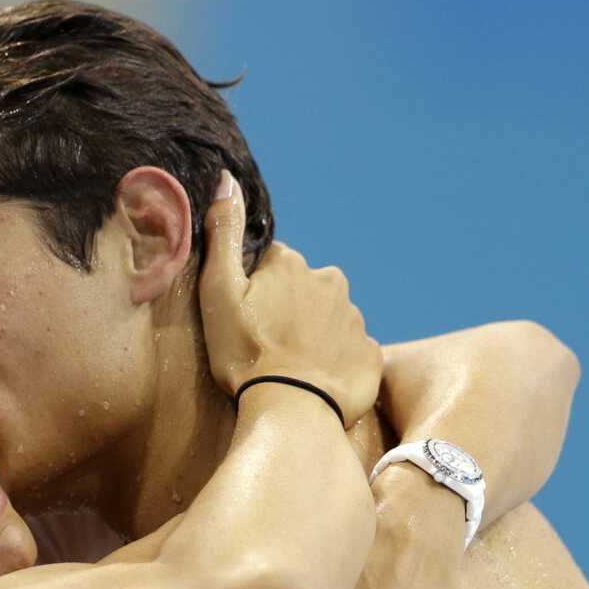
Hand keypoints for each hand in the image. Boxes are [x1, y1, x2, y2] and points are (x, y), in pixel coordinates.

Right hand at [199, 172, 381, 426]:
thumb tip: (226, 178)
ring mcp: (354, 318)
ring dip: (310, 334)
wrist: (291, 410)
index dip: (253, 289)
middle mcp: (330, 281)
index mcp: (292, 263)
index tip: (243, 317)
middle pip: (301, 288)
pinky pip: (347, 349)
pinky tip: (312, 379)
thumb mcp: (218, 291)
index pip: (269, 264)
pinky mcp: (370, 353)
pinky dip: (331, 360)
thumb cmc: (245, 353)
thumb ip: (224, 233)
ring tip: (288, 367)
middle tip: (264, 344)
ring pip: (326, 318)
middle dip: (286, 309)